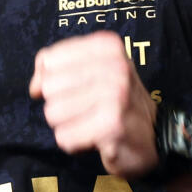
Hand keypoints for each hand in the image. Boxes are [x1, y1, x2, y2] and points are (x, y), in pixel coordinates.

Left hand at [30, 31, 156, 177]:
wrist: (156, 137)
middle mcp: (115, 66)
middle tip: (88, 110)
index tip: (73, 90)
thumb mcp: (92, 71)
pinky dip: (75, 144)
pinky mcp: (112, 126)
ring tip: (93, 124)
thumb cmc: (117, 103)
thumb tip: (34, 86)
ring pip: (53, 113)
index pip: (49, 60)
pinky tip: (97, 139)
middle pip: (49, 88)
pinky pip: (65, 137)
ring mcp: (116, 96)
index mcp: (107, 46)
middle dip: (61, 106)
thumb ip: (56, 67)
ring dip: (69, 126)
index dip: (50, 80)